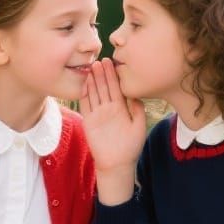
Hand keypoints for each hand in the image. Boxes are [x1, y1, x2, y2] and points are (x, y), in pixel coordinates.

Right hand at [79, 58, 146, 204]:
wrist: (117, 164)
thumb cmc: (130, 147)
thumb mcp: (139, 126)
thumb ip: (138, 110)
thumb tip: (135, 94)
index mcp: (121, 108)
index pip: (116, 87)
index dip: (113, 75)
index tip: (112, 62)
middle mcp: (108, 109)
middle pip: (104, 87)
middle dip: (102, 74)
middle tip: (100, 59)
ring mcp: (98, 115)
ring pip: (94, 94)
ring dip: (93, 81)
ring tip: (92, 67)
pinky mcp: (89, 122)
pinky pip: (85, 105)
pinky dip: (84, 95)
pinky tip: (84, 83)